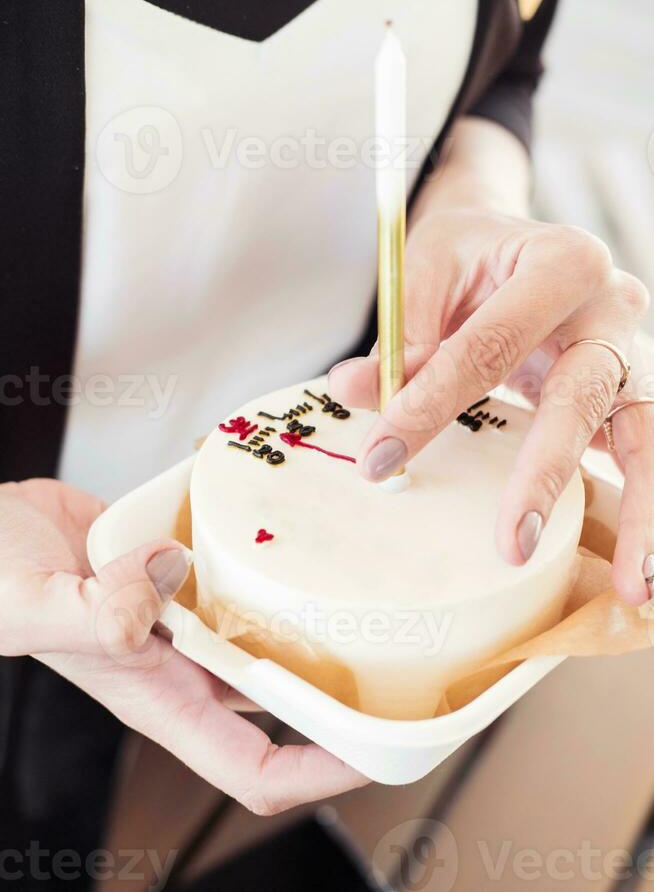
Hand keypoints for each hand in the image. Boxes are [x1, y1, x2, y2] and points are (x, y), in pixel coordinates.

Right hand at [0, 479, 365, 813]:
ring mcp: (185, 618)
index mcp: (157, 695)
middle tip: (403, 667)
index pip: (253, 766)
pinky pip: (242, 578)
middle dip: (340, 701)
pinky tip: (297, 535)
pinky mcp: (181, 573)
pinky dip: (270, 565)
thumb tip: (149, 610)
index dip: (318, 774)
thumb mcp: (29, 602)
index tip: (374, 754)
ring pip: (269, 639)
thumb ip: (87, 615)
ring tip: (369, 595)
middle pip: (281, 706)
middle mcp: (181, 663)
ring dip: (313, 626)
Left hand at [329, 206, 652, 605]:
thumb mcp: (428, 270)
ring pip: (647, 437)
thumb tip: (351, 389)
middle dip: (544, 474)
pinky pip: (647, 452)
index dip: (431, 403)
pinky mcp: (635, 392)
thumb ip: (400, 336)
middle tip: (509, 544)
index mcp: (558, 260)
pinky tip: (640, 570)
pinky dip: (646, 506)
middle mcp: (613, 304)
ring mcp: (635, 352)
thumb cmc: (473, 254)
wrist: (520, 241)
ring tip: (633, 587)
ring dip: (641, 514)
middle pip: (582, 396)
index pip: (490, 344)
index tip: (381, 462)